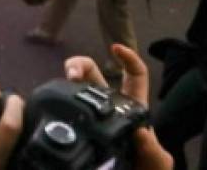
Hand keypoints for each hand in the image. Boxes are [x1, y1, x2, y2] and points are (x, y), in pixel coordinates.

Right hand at [64, 44, 172, 169]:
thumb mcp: (155, 163)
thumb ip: (152, 149)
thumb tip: (140, 132)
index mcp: (131, 111)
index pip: (134, 77)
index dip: (128, 59)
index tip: (115, 48)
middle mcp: (108, 110)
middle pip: (94, 75)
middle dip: (80, 64)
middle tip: (72, 74)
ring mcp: (89, 117)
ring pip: (73, 88)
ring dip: (66, 79)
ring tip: (61, 85)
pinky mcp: (73, 128)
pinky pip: (60, 110)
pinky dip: (52, 99)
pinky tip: (50, 100)